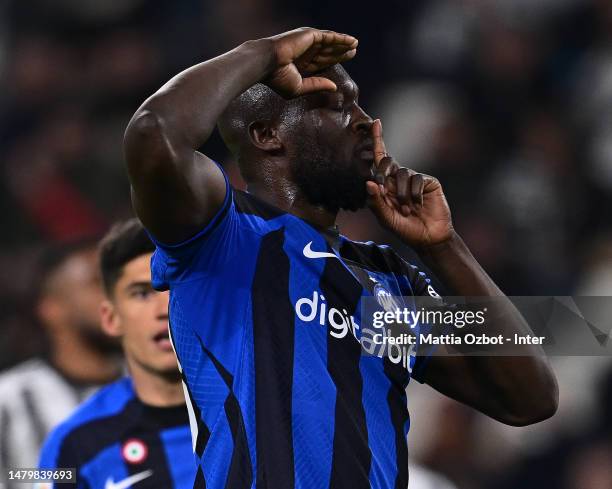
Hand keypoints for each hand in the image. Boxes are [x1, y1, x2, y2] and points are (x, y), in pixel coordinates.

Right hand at [265, 27, 357, 97]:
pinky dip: (341, 39)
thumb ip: (316, 86)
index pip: (321, 62)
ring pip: (330, 43)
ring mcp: (307, 42)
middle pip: (327, 52)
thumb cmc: (277, 78)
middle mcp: (305, 52)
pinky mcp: (310, 36)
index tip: (343, 62)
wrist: (267, 64)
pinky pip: (330, 37)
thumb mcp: (299, 88)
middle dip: (340, 52)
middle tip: (353, 52)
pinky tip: (352, 41)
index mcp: (301, 64)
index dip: (333, 61)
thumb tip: (334, 87)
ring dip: (343, 44)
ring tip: (355, 45)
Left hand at [366, 119, 453, 248]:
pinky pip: (416, 179)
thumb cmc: (406, 230)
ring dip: (401, 193)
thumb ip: (376, 203)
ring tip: (407, 209)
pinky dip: (414, 193)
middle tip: (385, 189)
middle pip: (387, 162)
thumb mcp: (387, 219)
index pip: (380, 161)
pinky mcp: (428, 181)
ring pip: (402, 172)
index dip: (377, 140)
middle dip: (383, 172)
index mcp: (386, 186)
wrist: (429, 238)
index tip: (376, 122)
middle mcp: (399, 179)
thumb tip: (369, 183)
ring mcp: (414, 179)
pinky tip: (418, 204)